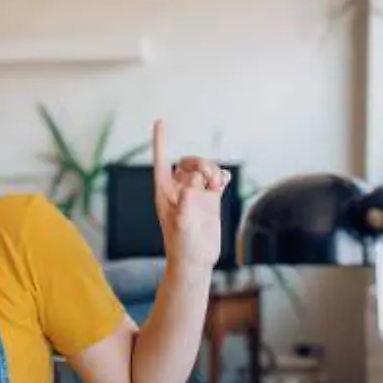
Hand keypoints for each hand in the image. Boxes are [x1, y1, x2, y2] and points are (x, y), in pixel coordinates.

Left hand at [152, 120, 230, 273]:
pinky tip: (222, 183)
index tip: (160, 121)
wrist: (196, 261)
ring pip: (205, 168)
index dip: (161, 141)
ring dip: (212, 169)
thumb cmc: (182, 245)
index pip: (161, 161)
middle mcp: (179, 190)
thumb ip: (186, 202)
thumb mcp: (181, 224)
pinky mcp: (210, 200)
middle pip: (189, 162)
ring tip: (216, 184)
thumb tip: (194, 183)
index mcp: (164, 192)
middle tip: (208, 178)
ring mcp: (196, 194)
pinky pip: (217, 179)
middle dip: (200, 163)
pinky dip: (221, 176)